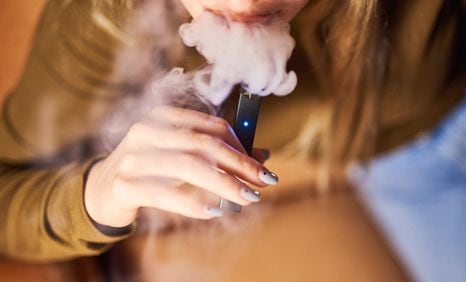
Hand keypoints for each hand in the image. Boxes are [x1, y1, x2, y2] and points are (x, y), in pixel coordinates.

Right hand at [84, 106, 277, 226]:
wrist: (102, 190)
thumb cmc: (151, 171)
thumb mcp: (182, 156)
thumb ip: (216, 153)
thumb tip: (262, 155)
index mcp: (164, 117)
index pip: (212, 127)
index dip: (242, 146)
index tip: (263, 166)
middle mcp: (147, 131)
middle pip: (203, 144)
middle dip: (239, 164)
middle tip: (263, 182)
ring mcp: (133, 156)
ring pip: (189, 166)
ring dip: (224, 184)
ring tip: (246, 197)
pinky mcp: (125, 184)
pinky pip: (167, 194)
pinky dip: (195, 203)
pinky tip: (215, 211)